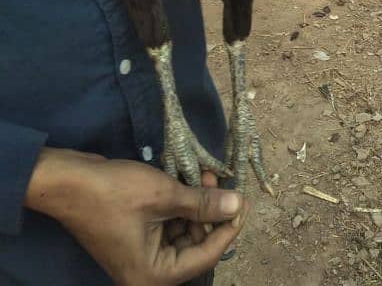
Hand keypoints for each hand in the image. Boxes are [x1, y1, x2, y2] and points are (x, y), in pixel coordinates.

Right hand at [25, 148, 246, 285]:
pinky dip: (181, 204)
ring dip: (198, 204)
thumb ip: (203, 204)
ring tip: (207, 175)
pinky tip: (191, 180)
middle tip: (224, 182)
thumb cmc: (115, 193)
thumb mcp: (165, 195)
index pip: (206, 256)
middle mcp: (148, 271)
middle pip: (195, 245)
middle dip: (212, 212)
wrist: (68, 181)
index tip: (246, 202)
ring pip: (184, 232)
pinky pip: (168, 224)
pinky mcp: (136, 236)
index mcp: (154, 274)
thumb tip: (237, 205)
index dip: (229, 228)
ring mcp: (141, 254)